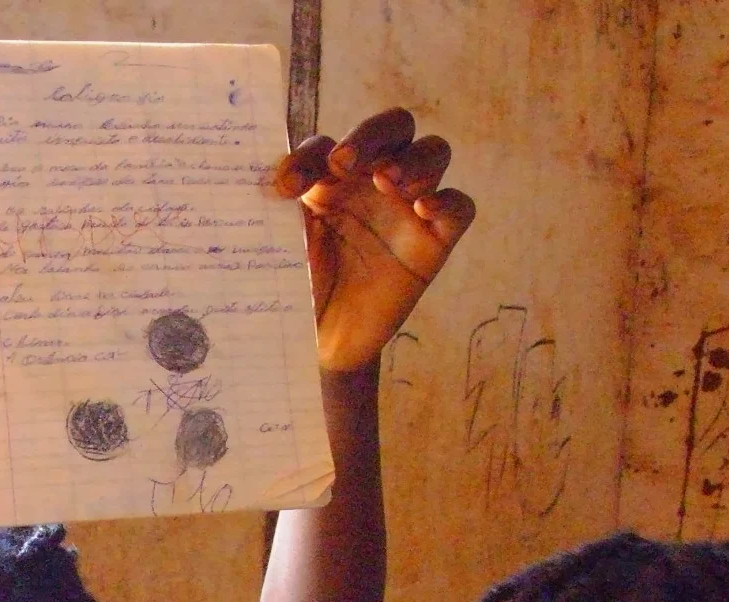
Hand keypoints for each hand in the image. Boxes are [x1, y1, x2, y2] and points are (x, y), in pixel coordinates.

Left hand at [272, 109, 474, 373]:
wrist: (323, 345)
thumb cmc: (301, 290)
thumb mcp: (285, 248)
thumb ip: (280, 211)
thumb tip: (269, 177)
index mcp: (333, 179)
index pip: (329, 145)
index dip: (310, 155)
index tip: (288, 187)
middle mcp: (374, 184)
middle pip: (393, 128)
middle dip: (371, 134)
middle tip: (343, 162)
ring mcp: (408, 209)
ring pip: (433, 153)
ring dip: (413, 159)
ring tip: (387, 181)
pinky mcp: (434, 242)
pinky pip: (459, 208)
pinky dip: (447, 201)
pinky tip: (423, 209)